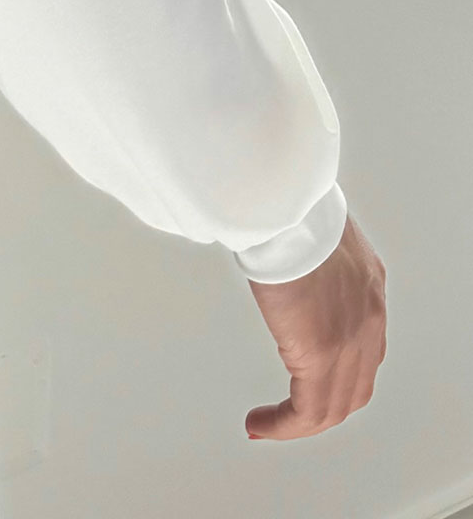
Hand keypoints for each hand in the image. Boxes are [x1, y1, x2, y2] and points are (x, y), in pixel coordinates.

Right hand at [244, 210, 385, 440]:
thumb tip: (278, 252)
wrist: (284, 205)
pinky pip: (310, 411)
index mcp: (365, 284)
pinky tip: (262, 424)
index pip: (364, 348)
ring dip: (301, 423)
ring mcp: (352, 338)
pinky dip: (285, 426)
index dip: (337, 372)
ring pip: (336, 405)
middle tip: (290, 417)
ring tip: (270, 426)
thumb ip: (305, 252)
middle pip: (356, 386)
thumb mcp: (308, 229)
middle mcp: (368, 316)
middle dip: (322, 406)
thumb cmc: (286, 204)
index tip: (307, 380)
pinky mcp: (323, 353)